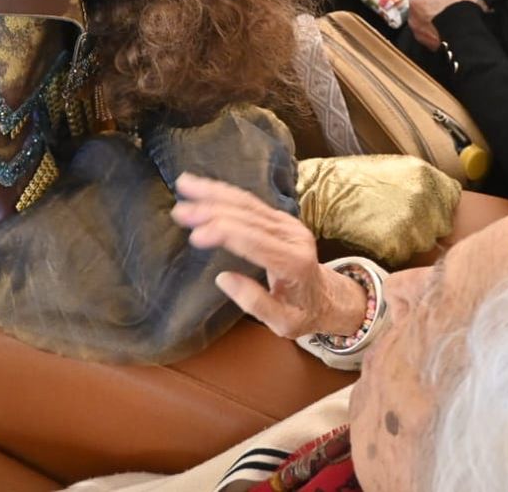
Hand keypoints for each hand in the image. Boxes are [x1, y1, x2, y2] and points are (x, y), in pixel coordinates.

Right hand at [172, 172, 367, 337]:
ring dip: (214, 193)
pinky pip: (250, 201)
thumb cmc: (303, 313)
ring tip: (185, 184)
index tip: (195, 236)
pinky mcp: (280, 218)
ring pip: (247, 202)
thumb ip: (255, 302)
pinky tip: (204, 187)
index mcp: (293, 261)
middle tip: (179, 212)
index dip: (224, 234)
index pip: (255, 241)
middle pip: (248, 217)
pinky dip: (224, 192)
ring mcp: (287, 224)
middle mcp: (292, 236)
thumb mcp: (283, 323)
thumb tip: (223, 278)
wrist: (327, 296)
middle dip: (211, 211)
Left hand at [406, 0, 480, 50]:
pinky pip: (433, 29)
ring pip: (427, 15)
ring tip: (457, 9)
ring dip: (441, 9)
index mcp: (417, 0)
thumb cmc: (458, 11)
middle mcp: (413, 17)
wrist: (465, 41)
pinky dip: (442, 23)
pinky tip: (457, 23)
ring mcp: (419, 32)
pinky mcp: (428, 44)